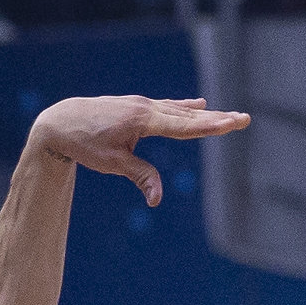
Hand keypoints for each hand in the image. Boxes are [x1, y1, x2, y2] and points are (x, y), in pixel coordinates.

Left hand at [26, 93, 248, 203]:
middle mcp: (146, 108)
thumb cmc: (84, 143)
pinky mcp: (136, 107)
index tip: (231, 123)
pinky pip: (167, 108)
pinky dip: (184, 108)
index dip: (210, 126)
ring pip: (180, 111)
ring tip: (230, 116)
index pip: (183, 126)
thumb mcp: (112, 163)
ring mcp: (142, 104)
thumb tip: (157, 199)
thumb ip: (139, 176)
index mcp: (142, 120)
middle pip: (188, 116)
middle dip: (217, 119)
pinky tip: (199, 105)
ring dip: (206, 114)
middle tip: (244, 119)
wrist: (61, 121)